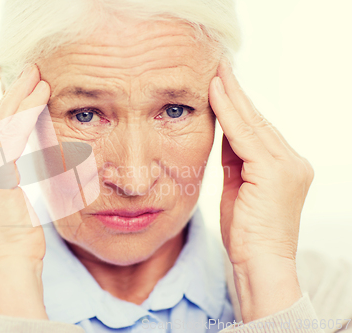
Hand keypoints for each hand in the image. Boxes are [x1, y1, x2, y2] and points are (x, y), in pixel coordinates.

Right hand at [0, 64, 49, 318]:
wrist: (8, 270)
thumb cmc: (11, 241)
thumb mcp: (1, 202)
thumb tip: (12, 150)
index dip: (3, 111)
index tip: (20, 93)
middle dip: (11, 97)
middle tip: (31, 73)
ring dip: (21, 100)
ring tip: (39, 80)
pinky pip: (9, 139)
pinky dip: (25, 116)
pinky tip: (38, 98)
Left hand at [209, 58, 313, 321]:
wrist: (258, 263)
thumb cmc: (246, 233)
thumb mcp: (237, 190)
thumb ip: (235, 161)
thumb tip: (225, 134)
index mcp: (284, 167)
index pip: (256, 129)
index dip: (237, 107)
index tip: (220, 86)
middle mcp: (292, 161)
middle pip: (257, 120)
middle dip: (236, 94)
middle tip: (219, 68)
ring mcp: (287, 165)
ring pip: (253, 122)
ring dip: (231, 96)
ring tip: (215, 73)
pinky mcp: (274, 170)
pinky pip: (245, 134)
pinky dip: (229, 113)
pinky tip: (216, 93)